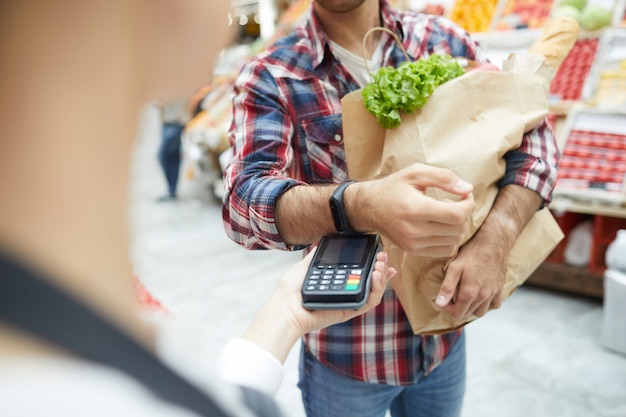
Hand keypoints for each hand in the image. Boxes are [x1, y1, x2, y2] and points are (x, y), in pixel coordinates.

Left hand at [281, 250, 396, 334]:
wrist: (285, 306)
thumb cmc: (291, 289)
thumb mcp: (305, 266)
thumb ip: (316, 256)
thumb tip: (320, 243)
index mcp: (336, 282)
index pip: (359, 272)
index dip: (372, 264)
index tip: (380, 253)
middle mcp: (344, 292)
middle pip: (370, 281)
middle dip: (381, 268)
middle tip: (383, 256)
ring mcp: (347, 301)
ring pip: (373, 292)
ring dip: (382, 278)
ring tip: (381, 265)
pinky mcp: (348, 311)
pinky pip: (368, 302)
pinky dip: (376, 290)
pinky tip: (376, 276)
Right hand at [348, 163, 474, 256]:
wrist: (369, 207)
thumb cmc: (394, 187)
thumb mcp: (416, 172)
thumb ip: (444, 177)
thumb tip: (467, 189)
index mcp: (415, 208)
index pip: (456, 215)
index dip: (468, 204)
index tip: (465, 195)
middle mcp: (414, 230)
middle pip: (458, 228)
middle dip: (462, 213)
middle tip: (452, 201)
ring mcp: (413, 243)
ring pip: (454, 240)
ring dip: (455, 226)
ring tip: (442, 213)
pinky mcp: (413, 250)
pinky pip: (446, 251)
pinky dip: (449, 238)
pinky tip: (439, 225)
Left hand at [435, 229, 506, 319]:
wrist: (493, 242)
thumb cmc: (472, 253)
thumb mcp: (454, 267)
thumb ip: (447, 288)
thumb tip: (439, 304)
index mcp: (470, 292)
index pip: (458, 313)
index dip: (449, 309)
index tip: (446, 300)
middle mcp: (483, 296)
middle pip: (468, 313)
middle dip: (459, 307)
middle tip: (454, 295)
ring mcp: (494, 293)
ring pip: (482, 312)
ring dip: (472, 308)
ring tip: (466, 296)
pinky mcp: (501, 289)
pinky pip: (494, 305)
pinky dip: (487, 305)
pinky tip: (480, 296)